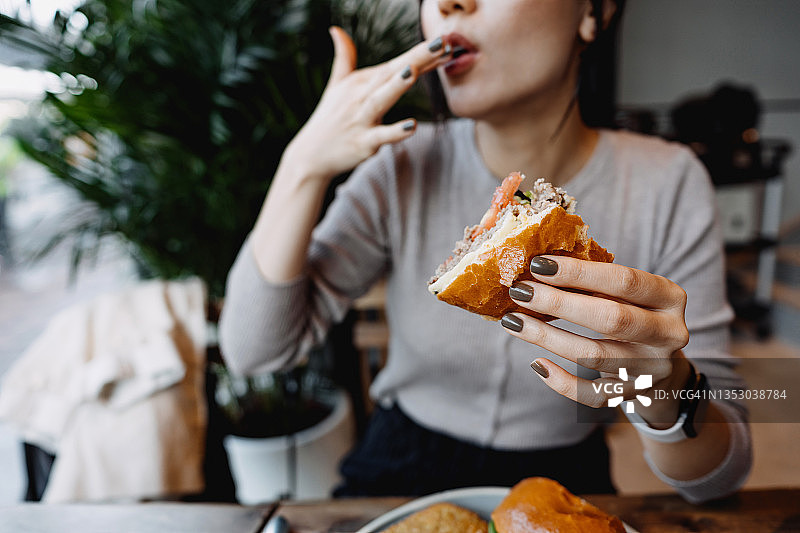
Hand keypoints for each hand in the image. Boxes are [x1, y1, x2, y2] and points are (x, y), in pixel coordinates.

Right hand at [283, 27, 451, 182]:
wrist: (311, 155)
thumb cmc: (329, 118)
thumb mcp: (335, 85)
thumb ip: (343, 57)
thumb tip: (336, 29)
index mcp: (362, 82)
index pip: (396, 64)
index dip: (419, 53)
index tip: (443, 41)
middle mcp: (361, 97)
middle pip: (392, 74)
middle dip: (416, 59)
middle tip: (441, 43)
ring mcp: (361, 120)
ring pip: (381, 100)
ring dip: (397, 86)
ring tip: (413, 71)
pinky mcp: (363, 142)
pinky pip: (381, 136)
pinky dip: (396, 132)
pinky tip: (412, 125)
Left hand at [501, 255, 691, 426]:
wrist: (661, 368)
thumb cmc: (632, 315)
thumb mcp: (626, 294)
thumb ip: (594, 282)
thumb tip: (537, 268)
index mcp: (669, 298)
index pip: (624, 281)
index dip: (579, 273)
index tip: (538, 264)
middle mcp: (668, 334)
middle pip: (611, 318)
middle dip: (559, 304)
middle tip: (520, 291)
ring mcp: (652, 369)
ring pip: (595, 356)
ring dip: (548, 338)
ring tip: (514, 323)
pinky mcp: (632, 395)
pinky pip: (592, 394)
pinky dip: (562, 381)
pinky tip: (537, 364)